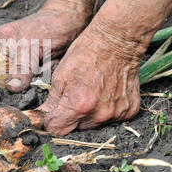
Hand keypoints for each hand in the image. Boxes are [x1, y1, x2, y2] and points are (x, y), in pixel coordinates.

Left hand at [38, 19, 141, 135]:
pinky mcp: (129, 110)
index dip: (50, 122)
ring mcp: (116, 114)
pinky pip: (111, 118)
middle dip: (69, 117)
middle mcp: (99, 114)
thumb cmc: (86, 53)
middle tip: (71, 97)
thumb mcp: (60, 76)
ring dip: (87, 114)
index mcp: (79, 105)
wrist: (117, 42)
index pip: (57, 129)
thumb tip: (42, 116)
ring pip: (93, 125)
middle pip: (75, 129)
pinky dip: (105, 110)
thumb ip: (52, 101)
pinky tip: (103, 93)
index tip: (49, 115)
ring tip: (88, 92)